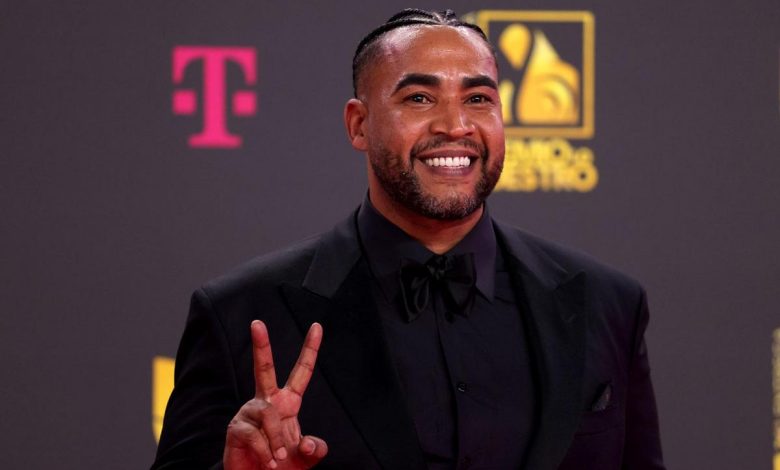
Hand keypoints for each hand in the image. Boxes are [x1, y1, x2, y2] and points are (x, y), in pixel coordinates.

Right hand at [224, 320, 326, 469]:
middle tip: (257, 322)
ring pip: (269, 414)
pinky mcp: (236, 428)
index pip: (302, 372)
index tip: (317, 326)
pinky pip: (255, 434)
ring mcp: (249, 413)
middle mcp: (267, 402)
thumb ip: (315, 450)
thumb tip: (309, 444)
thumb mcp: (306, 458)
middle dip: (261, 345)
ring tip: (278, 459)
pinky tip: (268, 461)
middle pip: (264, 368)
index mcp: (287, 403)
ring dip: (277, 440)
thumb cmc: (282, 467)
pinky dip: (266, 451)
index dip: (310, 350)